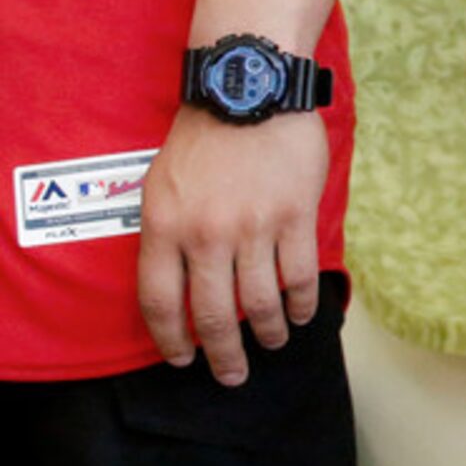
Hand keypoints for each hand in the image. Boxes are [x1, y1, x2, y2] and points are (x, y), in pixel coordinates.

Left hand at [136, 107, 327, 384]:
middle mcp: (206, 234)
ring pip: (260, 302)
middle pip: (214, 315)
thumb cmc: (205, 136)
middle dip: (224, 355)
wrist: (249, 90)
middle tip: (233, 374)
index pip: (161, 301)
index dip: (171, 339)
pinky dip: (302, 304)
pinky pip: (298, 276)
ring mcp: (253, 227)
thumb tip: (181, 283)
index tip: (182, 359)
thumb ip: (168, 233)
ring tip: (274, 342)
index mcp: (165, 226)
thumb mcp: (163, 184)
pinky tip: (303, 315)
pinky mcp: (294, 217)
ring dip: (269, 332)